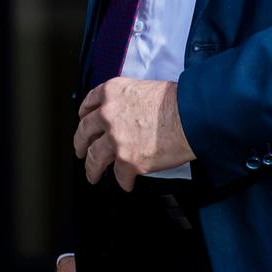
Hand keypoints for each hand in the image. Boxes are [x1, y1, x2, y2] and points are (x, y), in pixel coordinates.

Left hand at [73, 77, 194, 190]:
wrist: (191, 116)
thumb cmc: (176, 101)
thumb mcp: (144, 88)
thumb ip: (128, 101)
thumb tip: (127, 115)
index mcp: (112, 93)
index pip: (88, 104)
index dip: (84, 116)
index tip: (84, 122)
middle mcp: (108, 115)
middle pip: (84, 132)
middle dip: (80, 144)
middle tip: (80, 151)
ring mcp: (115, 139)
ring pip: (93, 158)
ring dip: (92, 169)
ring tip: (93, 175)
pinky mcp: (127, 161)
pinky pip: (119, 176)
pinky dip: (123, 182)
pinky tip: (127, 183)